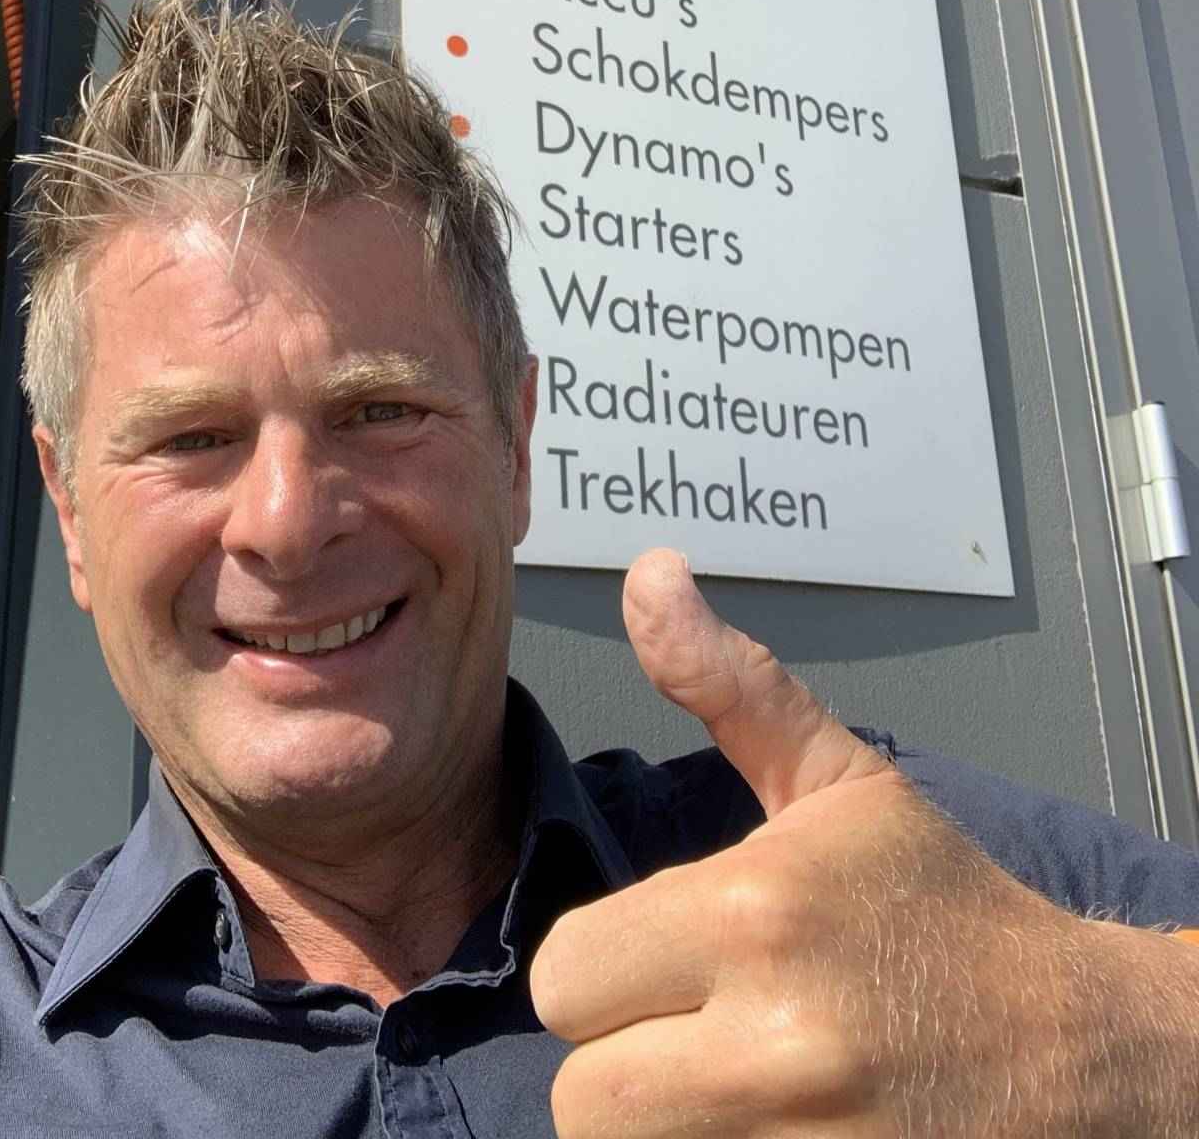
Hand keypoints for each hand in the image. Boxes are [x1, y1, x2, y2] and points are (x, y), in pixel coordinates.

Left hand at [529, 548, 1198, 1135]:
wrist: (1090, 1060)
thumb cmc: (947, 912)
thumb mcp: (842, 785)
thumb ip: (729, 683)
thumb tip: (650, 573)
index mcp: (756, 917)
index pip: (564, 974)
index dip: (605, 969)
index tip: (668, 961)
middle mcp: (773, 1049)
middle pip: (583, 1095)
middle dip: (626, 1062)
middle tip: (697, 1034)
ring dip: (662, 1127)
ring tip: (729, 1087)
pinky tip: (768, 1133)